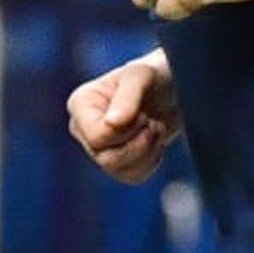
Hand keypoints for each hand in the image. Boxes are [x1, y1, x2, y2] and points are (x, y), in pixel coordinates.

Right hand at [66, 51, 180, 184]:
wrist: (172, 88)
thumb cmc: (154, 75)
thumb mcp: (142, 76)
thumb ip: (127, 97)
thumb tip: (112, 124)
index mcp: (81, 104)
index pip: (97, 137)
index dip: (127, 130)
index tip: (142, 112)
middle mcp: (83, 128)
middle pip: (106, 159)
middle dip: (139, 142)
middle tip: (152, 121)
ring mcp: (98, 147)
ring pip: (118, 170)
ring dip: (147, 151)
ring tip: (155, 128)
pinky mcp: (117, 161)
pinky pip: (132, 177)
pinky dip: (151, 161)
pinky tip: (155, 141)